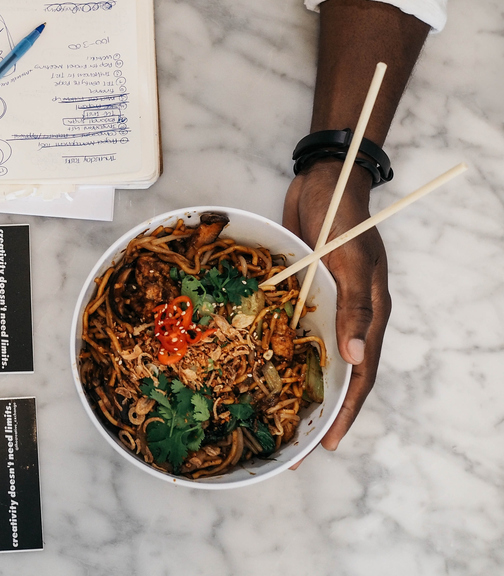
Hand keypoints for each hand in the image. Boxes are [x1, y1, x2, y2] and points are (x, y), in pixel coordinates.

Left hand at [282, 159, 391, 451]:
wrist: (323, 181)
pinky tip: (257, 369)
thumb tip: (355, 359)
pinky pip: (292, 331)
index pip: (360, 376)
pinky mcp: (302, 293)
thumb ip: (357, 307)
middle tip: (293, 446)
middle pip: (336, 375)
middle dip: (318, 411)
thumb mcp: (353, 260)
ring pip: (313, 357)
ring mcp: (325, 305)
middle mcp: (348, 316)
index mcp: (369, 314)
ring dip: (297, 387)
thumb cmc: (342, 216)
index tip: (326, 444)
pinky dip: (279, 352)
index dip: (345, 412)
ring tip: (273, 418)